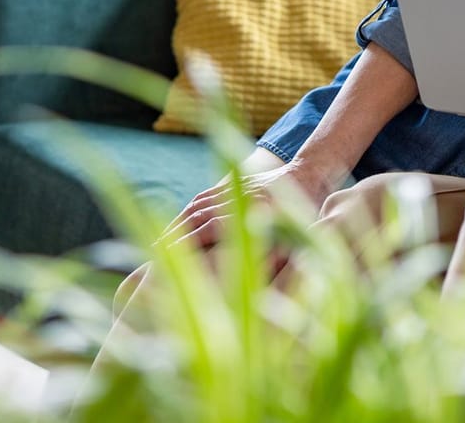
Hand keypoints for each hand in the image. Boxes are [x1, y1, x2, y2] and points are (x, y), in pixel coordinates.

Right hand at [160, 160, 336, 247]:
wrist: (311, 173)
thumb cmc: (309, 217)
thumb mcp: (299, 239)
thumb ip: (277, 258)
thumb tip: (259, 290)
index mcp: (260, 211)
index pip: (214, 227)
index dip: (190, 243)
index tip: (171, 261)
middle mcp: (243, 197)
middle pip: (199, 216)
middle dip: (175, 237)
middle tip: (153, 258)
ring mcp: (235, 187)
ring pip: (197, 205)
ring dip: (177, 224)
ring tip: (157, 245)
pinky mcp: (231, 183)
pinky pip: (203, 197)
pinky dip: (187, 212)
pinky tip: (176, 226)